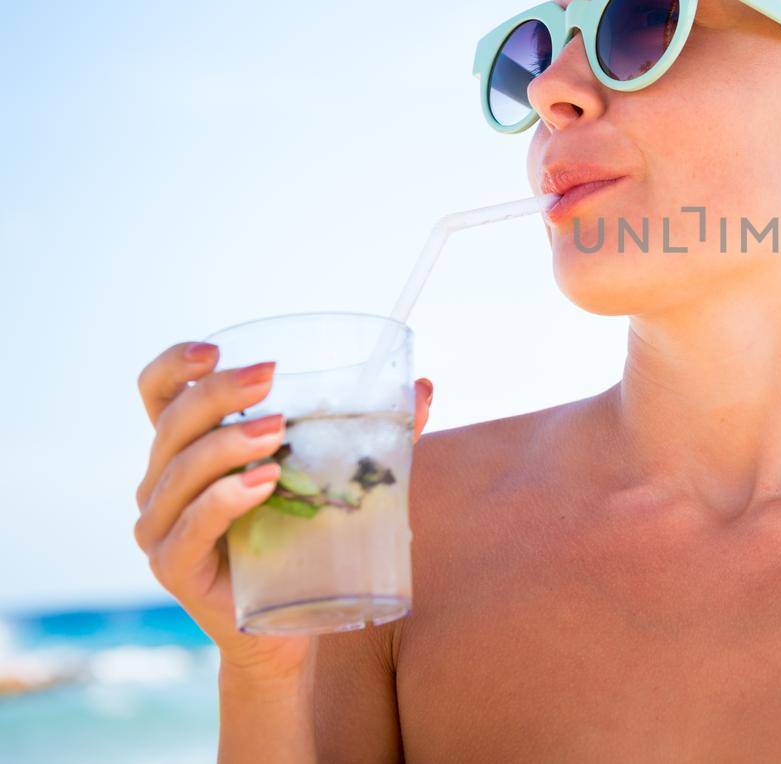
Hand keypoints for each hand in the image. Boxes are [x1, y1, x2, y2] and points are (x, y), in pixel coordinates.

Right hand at [133, 340, 433, 681]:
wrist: (288, 628)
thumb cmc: (302, 541)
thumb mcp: (329, 478)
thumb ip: (369, 435)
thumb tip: (424, 389)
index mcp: (188, 451)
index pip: (159, 394)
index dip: (177, 365)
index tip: (217, 350)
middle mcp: (161, 484)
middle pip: (174, 423)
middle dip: (221, 393)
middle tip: (271, 379)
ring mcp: (160, 528)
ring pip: (181, 472)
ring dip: (227, 444)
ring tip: (275, 431)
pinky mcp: (174, 568)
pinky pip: (191, 527)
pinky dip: (224, 500)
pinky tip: (261, 484)